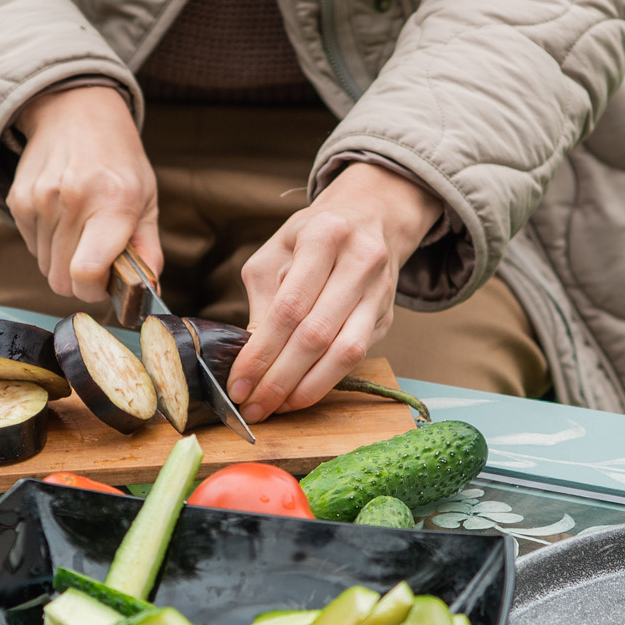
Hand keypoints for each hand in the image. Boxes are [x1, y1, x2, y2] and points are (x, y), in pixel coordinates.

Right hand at [6, 86, 159, 302]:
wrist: (75, 113)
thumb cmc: (118, 160)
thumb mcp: (146, 199)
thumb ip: (148, 250)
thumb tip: (148, 291)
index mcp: (112, 203)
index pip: (86, 272)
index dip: (94, 291)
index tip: (105, 284)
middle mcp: (72, 200)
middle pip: (61, 278)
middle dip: (81, 281)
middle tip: (97, 260)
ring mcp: (40, 200)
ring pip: (45, 267)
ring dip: (63, 261)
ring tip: (81, 231)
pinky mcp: (19, 200)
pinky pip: (32, 247)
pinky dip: (47, 244)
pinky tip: (62, 218)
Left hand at [229, 161, 440, 422]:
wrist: (371, 216)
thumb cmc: (313, 235)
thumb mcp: (277, 252)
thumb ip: (263, 300)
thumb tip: (251, 355)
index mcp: (324, 237)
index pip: (289, 307)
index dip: (262, 352)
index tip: (238, 383)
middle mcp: (360, 262)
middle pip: (316, 335)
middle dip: (279, 379)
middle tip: (252, 406)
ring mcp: (380, 291)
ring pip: (345, 353)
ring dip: (306, 388)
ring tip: (276, 407)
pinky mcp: (387, 315)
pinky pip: (358, 356)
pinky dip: (326, 381)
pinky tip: (300, 394)